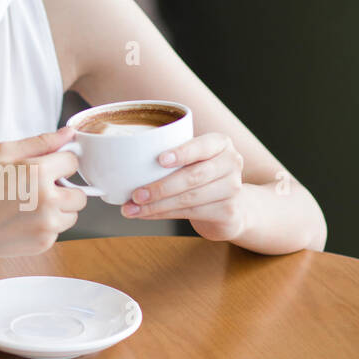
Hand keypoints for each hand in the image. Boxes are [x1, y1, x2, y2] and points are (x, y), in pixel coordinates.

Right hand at [0, 127, 87, 263]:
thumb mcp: (2, 153)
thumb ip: (40, 142)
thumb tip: (68, 134)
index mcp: (38, 173)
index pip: (73, 162)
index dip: (59, 163)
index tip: (47, 168)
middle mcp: (48, 200)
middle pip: (81, 194)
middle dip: (64, 189)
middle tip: (39, 189)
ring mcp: (48, 225)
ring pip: (72, 214)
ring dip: (58, 209)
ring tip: (30, 206)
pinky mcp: (44, 243)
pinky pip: (58, 230)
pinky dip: (46, 225)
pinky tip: (23, 221)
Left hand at [120, 132, 247, 241]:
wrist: (228, 206)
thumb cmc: (201, 176)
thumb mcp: (191, 159)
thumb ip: (171, 156)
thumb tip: (126, 160)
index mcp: (220, 143)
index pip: (202, 146)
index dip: (182, 153)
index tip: (160, 159)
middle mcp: (231, 163)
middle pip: (193, 176)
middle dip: (161, 187)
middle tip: (135, 195)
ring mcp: (232, 188)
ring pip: (189, 198)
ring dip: (157, 206)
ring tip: (133, 209)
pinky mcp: (227, 211)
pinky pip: (190, 213)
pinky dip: (164, 214)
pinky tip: (147, 215)